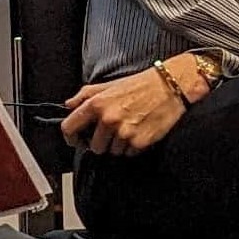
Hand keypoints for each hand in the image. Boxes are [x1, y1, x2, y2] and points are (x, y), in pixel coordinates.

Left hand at [58, 58, 202, 158]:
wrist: (170, 86)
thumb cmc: (140, 84)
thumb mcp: (109, 85)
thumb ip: (86, 95)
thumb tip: (69, 105)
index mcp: (97, 104)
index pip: (69, 128)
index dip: (71, 137)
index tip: (76, 140)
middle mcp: (108, 119)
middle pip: (94, 147)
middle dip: (101, 142)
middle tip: (112, 132)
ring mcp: (123, 132)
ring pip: (112, 152)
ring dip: (118, 144)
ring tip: (130, 128)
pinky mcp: (139, 142)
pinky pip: (128, 154)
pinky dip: (133, 147)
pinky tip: (140, 132)